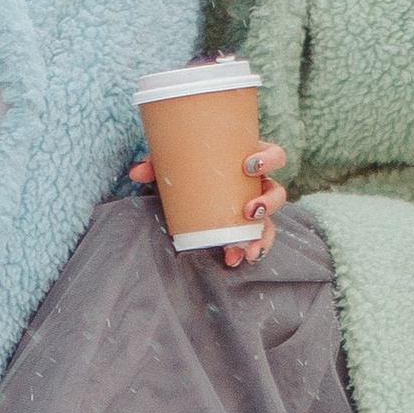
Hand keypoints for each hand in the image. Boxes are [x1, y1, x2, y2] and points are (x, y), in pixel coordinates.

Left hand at [129, 137, 289, 266]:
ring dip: (264, 235)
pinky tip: (245, 258)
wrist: (190, 177)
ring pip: (271, 221)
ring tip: (248, 250)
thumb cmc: (191, 163)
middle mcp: (258, 184)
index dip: (268, 159)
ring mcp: (255, 206)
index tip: (248, 166)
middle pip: (277, 191)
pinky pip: (259, 237)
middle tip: (249, 211)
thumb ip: (157, 162)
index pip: (274, 155)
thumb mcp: (176, 160)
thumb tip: (136, 172)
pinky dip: (255, 248)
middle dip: (268, 203)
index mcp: (251, 158)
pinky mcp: (247, 226)